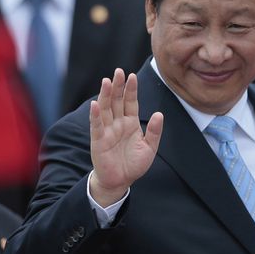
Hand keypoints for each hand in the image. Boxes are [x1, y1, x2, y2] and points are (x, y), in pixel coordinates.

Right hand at [89, 69, 162, 206]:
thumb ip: (154, 131)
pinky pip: (97, 125)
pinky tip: (95, 104)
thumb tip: (159, 114)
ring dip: (105, 95)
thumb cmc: (134, 164)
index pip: (131, 102)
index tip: (132, 76)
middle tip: (118, 71)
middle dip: (117, 86)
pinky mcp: (99, 140)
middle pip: (117, 101)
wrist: (121, 182)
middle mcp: (118, 123)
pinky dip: (95, 115)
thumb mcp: (149, 148)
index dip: (131, 89)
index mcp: (130, 123)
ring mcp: (107, 130)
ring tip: (106, 81)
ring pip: (106, 109)